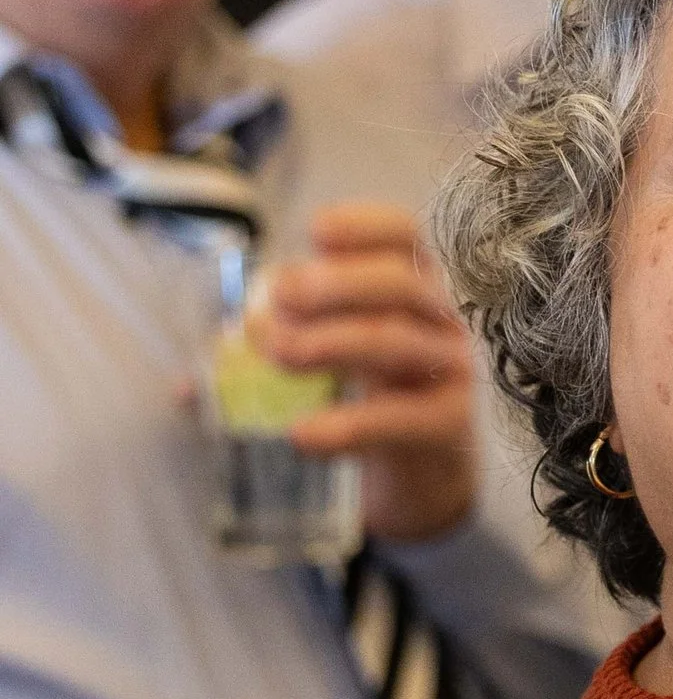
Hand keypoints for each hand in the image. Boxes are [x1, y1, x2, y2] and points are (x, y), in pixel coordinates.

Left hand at [256, 204, 476, 543]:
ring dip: (330, 342)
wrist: (430, 473)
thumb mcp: (338, 363)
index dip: (365, 225)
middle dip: (336, 283)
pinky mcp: (449, 425)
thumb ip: (283, 351)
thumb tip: (196, 377)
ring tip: (279, 355)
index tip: (315, 231)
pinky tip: (302, 435)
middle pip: (402, 281)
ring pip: (397, 341)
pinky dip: (349, 426)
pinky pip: (400, 419)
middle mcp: (440, 321)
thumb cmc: (377, 400)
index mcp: (413, 290)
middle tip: (279, 298)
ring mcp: (451, 372)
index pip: (405, 237)